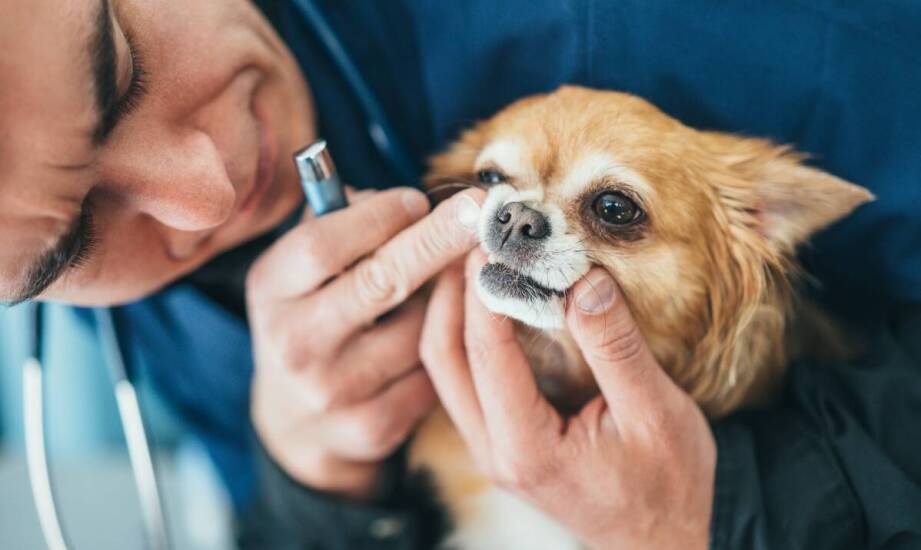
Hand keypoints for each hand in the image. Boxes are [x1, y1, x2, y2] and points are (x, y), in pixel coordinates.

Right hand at [247, 187, 482, 499]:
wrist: (295, 420)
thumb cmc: (312, 316)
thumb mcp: (300, 269)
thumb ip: (337, 223)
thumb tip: (405, 201)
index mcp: (271, 290)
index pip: (323, 245)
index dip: (377, 217)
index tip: (418, 199)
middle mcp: (295, 343)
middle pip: (380, 281)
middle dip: (436, 240)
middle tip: (479, 211)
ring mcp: (332, 390)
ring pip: (418, 328)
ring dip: (439, 303)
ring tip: (428, 296)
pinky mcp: (372, 426)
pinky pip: (432, 372)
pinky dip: (441, 349)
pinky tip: (428, 342)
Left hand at [420, 251, 715, 547]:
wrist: (665, 540)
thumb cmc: (669, 483)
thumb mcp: (656, 412)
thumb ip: (615, 347)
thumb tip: (583, 278)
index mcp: (527, 447)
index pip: (486, 352)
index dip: (485, 288)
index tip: (493, 237)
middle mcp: (494, 450)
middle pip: (443, 357)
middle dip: (452, 291)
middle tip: (472, 236)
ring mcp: (490, 448)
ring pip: (445, 368)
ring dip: (453, 310)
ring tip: (475, 256)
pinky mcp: (499, 440)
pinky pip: (463, 379)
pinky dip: (467, 334)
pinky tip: (487, 299)